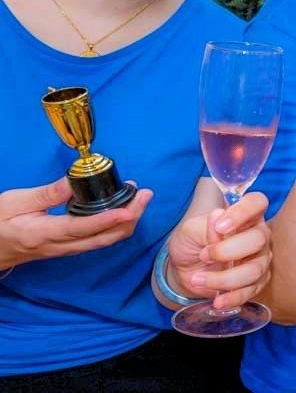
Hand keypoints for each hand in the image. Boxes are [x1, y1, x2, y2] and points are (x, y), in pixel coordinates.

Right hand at [0, 178, 152, 268]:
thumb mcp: (14, 202)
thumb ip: (47, 193)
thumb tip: (75, 181)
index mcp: (43, 234)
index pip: (81, 228)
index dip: (107, 220)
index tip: (128, 209)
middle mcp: (59, 246)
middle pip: (102, 238)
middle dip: (129, 218)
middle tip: (145, 195)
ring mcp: (65, 250)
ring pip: (103, 241)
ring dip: (126, 222)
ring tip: (140, 199)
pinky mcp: (67, 248)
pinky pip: (97, 241)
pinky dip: (115, 227)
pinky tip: (123, 211)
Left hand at [167, 192, 271, 309]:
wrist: (186, 270)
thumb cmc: (193, 243)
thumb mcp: (191, 230)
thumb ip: (205, 225)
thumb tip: (218, 216)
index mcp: (246, 215)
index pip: (257, 203)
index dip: (243, 212)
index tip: (220, 226)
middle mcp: (258, 235)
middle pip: (259, 239)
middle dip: (227, 251)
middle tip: (204, 255)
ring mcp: (260, 259)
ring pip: (255, 269)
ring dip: (224, 278)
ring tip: (198, 279)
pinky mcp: (257, 282)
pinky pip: (251, 291)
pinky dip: (233, 297)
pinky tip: (217, 300)